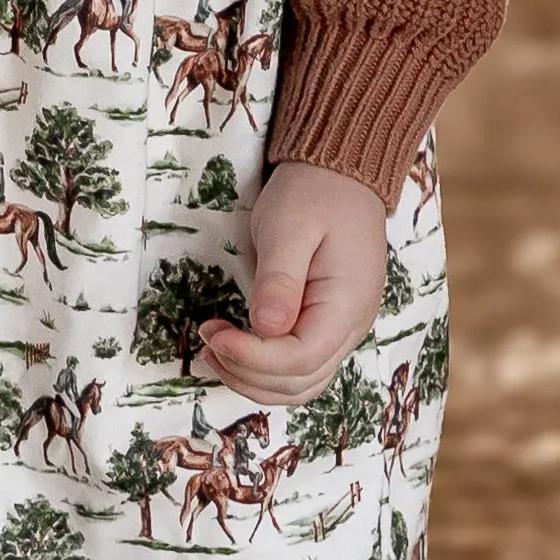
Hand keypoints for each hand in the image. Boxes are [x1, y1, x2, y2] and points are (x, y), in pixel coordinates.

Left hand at [196, 157, 390, 404]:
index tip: (214, 334)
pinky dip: (267, 369)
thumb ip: (278, 280)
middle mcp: (352, 326)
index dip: (252, 358)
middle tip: (208, 339)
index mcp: (348, 304)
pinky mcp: (328, 325)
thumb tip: (266, 328)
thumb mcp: (289, 227)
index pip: (300, 359)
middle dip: (246, 372)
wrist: (341, 175)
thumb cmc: (314, 193)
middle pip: (300, 382)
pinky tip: (237, 347)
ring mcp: (343, 329)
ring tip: (214, 347)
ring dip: (254, 378)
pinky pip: (301, 366)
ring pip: (301, 384)